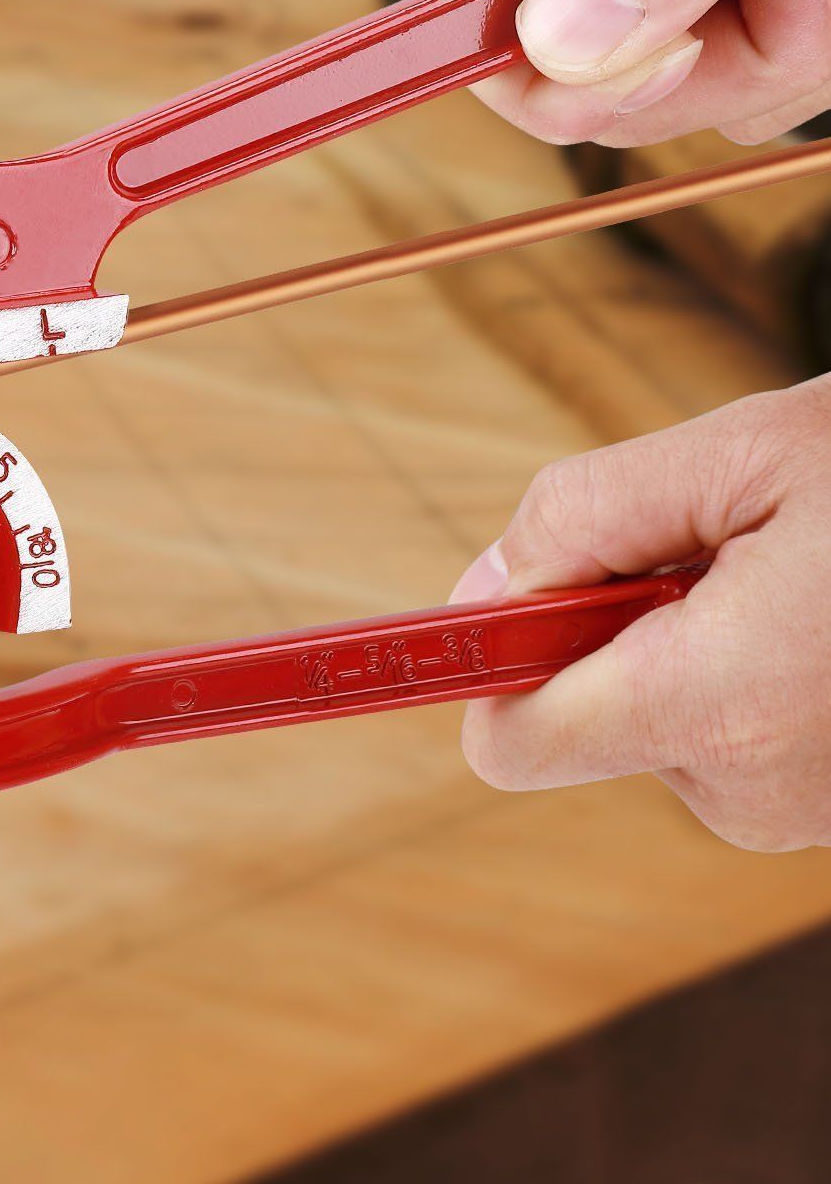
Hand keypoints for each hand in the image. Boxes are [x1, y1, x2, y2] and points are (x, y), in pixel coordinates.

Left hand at [448, 377, 830, 850]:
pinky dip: (749, 668)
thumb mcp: (743, 453)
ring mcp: (804, 814)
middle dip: (615, 622)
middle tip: (719, 543)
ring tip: (798, 572)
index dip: (481, 670)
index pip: (510, 741)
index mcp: (717, 706)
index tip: (473, 618)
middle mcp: (754, 791)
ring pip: (663, 716)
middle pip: (583, 714)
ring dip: (692, 635)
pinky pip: (733, 733)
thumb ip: (582, 518)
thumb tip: (479, 591)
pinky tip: (822, 613)